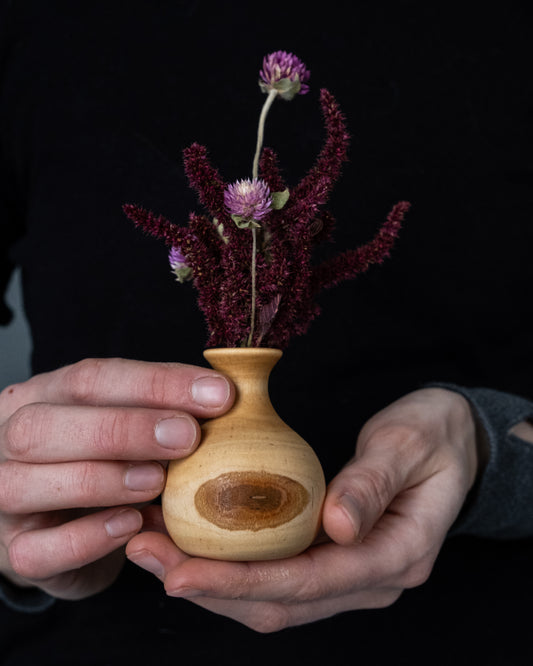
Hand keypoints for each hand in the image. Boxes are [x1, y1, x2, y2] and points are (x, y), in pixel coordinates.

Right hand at [0, 358, 233, 599]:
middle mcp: (9, 440)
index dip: (155, 383)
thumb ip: (164, 409)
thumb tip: (226, 393)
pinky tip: (131, 525)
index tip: (217, 394)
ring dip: (102, 479)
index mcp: (42, 396)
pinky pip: (37, 550)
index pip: (89, 378)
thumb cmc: (109, 461)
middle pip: (44, 425)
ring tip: (159, 482)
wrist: (70, 524)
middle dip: (123, 428)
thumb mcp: (131, 424)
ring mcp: (4, 498)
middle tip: (187, 436)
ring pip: (25, 484)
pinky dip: (88, 537)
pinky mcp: (17, 551)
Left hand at [126, 387, 478, 631]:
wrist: (452, 440)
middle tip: (146, 555)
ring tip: (151, 550)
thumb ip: (374, 484)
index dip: (243, 583)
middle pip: (281, 603)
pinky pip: (275, 573)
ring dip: (210, 581)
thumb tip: (336, 526)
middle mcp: (370, 579)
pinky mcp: (331, 557)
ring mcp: (350, 572)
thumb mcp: (409, 447)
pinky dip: (229, 564)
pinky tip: (189, 541)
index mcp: (398, 556)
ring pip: (272, 597)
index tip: (182, 573)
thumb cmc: (433, 435)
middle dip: (209, 588)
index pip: (310, 582)